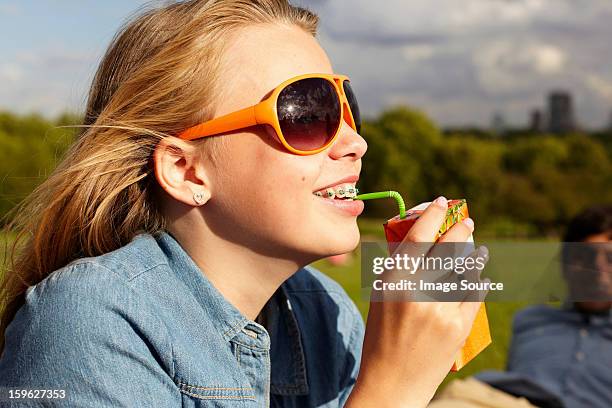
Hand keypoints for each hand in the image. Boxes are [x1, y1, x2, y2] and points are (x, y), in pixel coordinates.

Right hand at [346, 196, 488, 407]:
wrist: (392, 383)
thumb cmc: (381, 338)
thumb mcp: (380, 298)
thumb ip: (398, 269)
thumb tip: (417, 240)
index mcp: (393, 280)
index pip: (417, 236)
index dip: (431, 214)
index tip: (440, 202)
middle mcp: (417, 290)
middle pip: (447, 247)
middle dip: (459, 229)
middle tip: (466, 220)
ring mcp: (440, 309)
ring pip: (465, 268)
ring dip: (473, 253)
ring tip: (475, 245)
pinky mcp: (459, 327)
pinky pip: (474, 293)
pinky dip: (477, 278)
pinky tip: (479, 270)